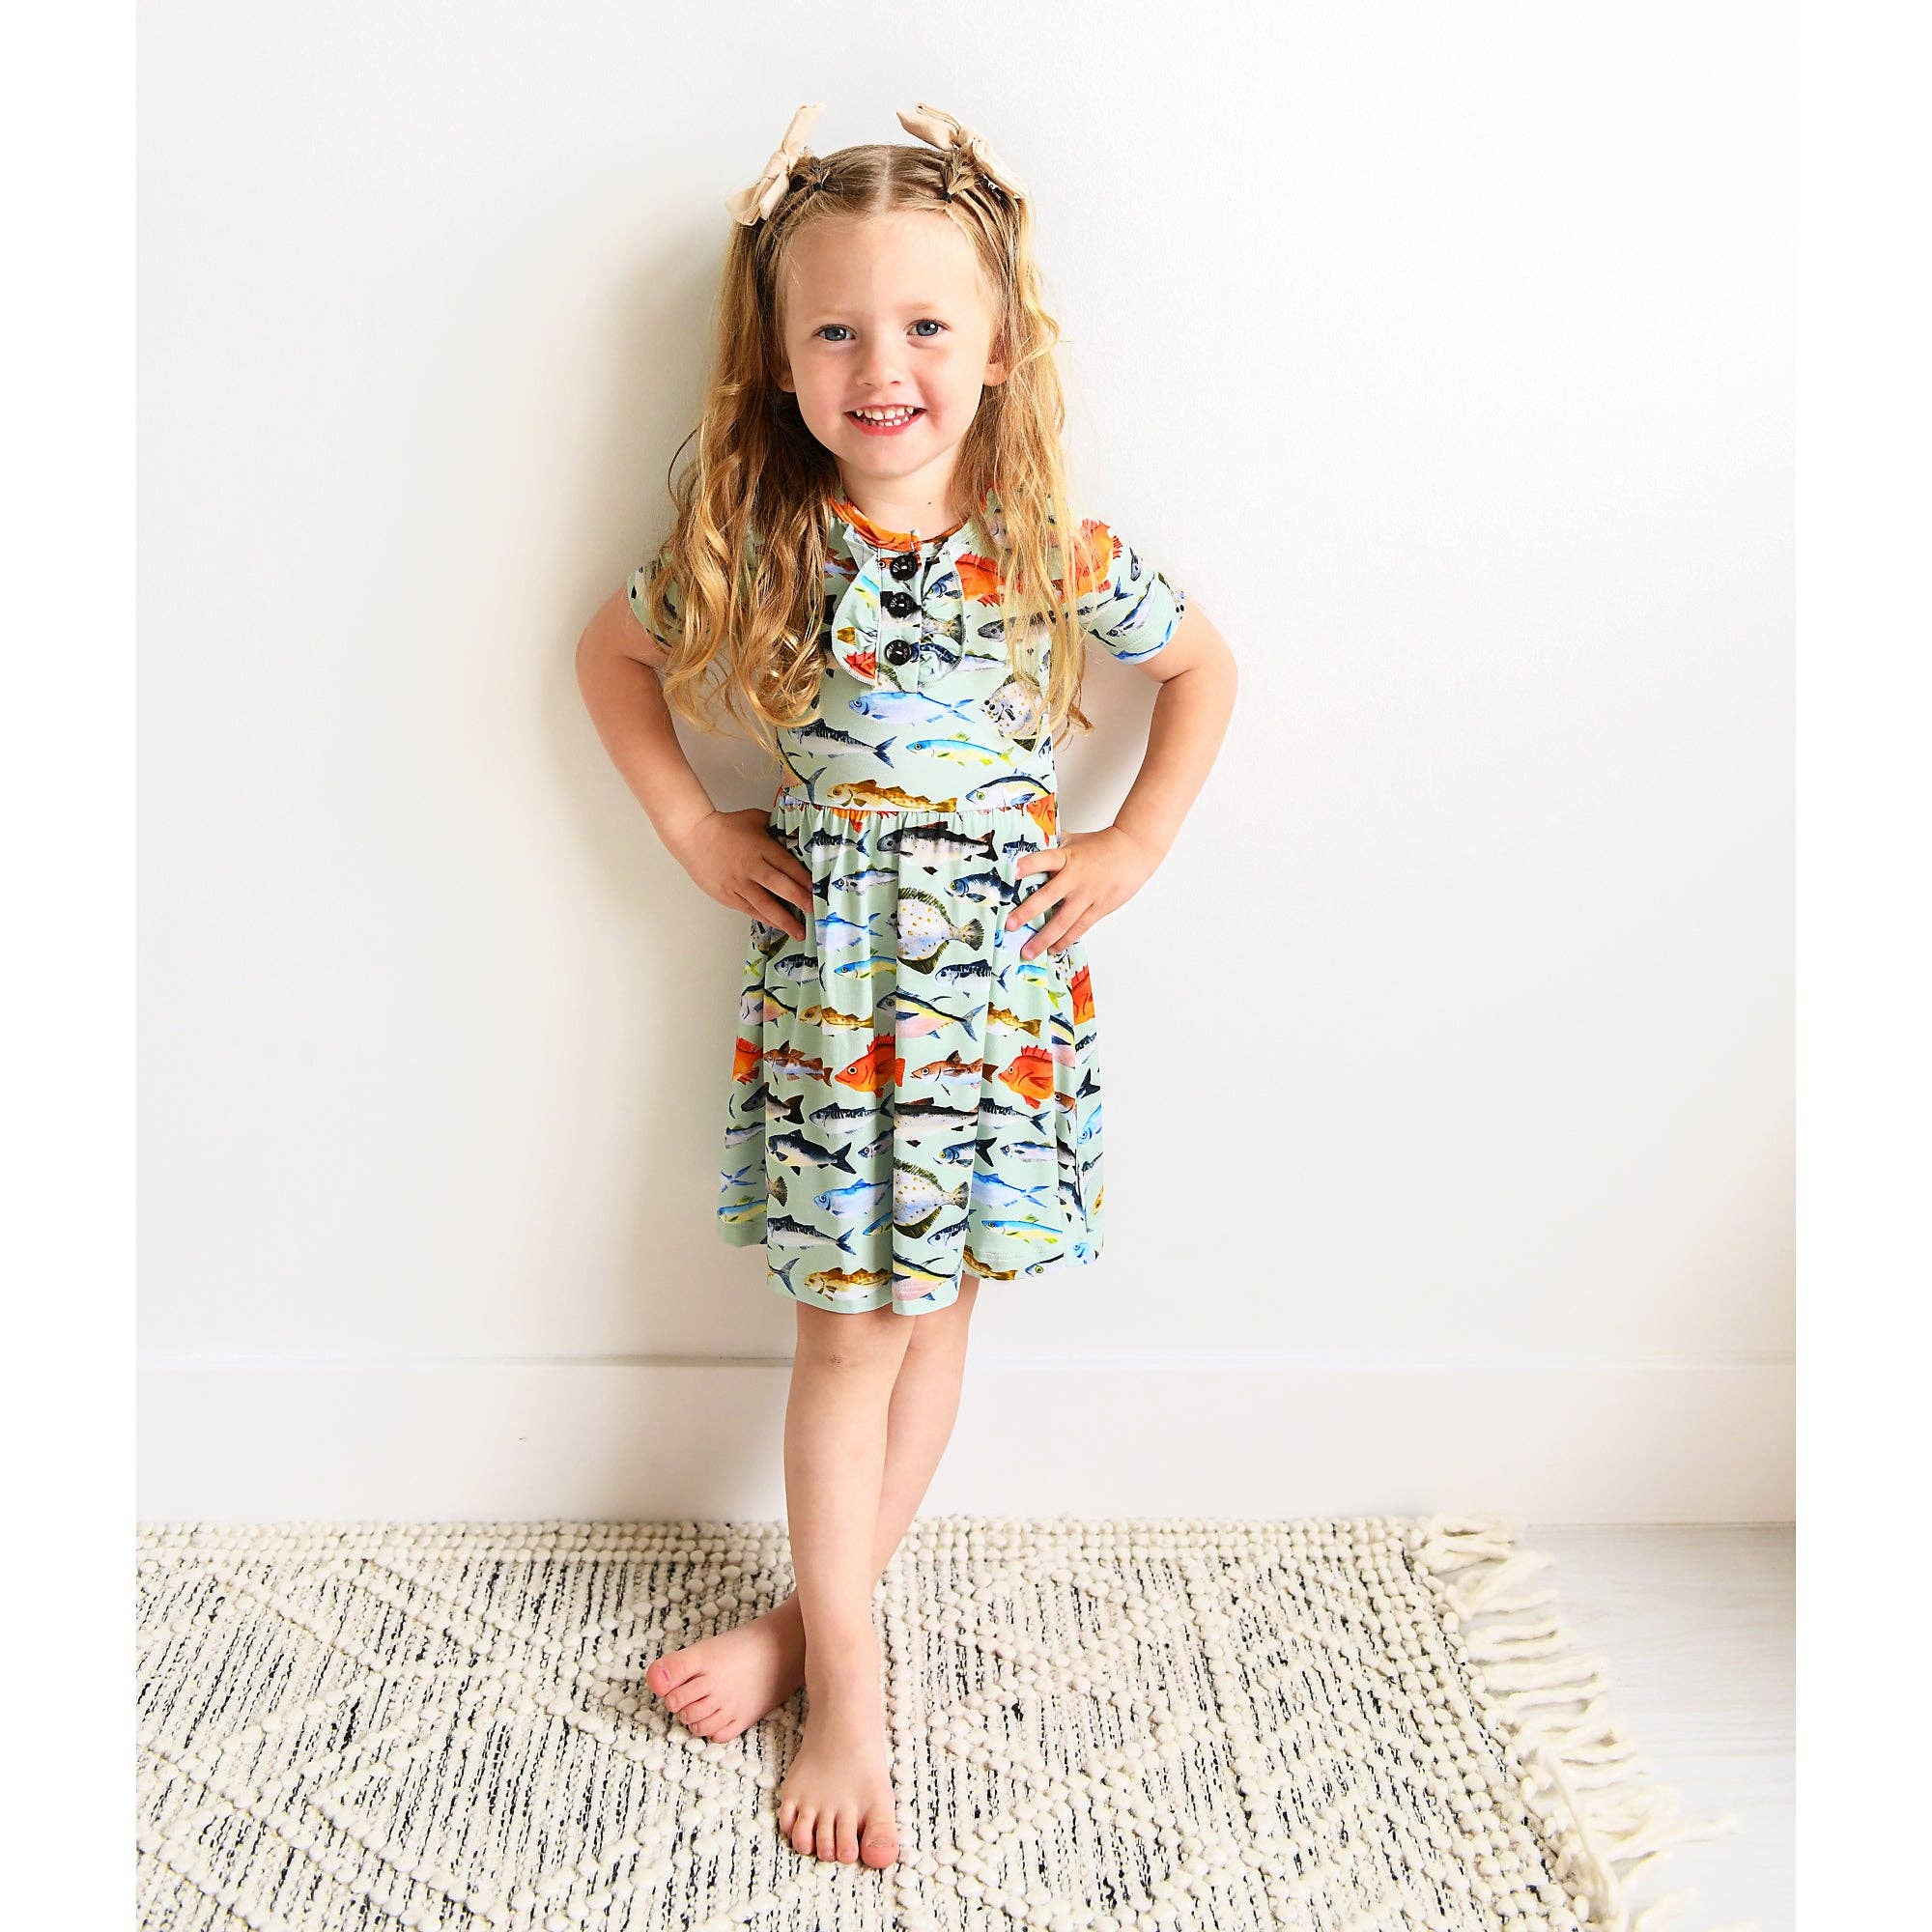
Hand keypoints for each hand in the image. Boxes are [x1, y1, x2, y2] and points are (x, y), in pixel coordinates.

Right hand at [672, 806, 813, 940]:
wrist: (693, 835)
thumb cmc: (727, 826)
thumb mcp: (754, 818)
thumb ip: (775, 826)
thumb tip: (797, 833)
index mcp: (760, 847)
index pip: (787, 864)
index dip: (804, 878)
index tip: (818, 890)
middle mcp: (751, 866)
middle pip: (778, 885)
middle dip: (798, 899)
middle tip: (814, 910)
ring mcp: (738, 883)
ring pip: (764, 904)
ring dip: (783, 919)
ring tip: (799, 932)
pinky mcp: (727, 895)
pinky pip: (749, 909)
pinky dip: (764, 918)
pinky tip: (777, 925)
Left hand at [1005, 823, 1159, 959]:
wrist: (1134, 851)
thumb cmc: (1101, 845)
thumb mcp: (1074, 841)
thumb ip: (1052, 846)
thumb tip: (1027, 843)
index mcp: (1067, 857)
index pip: (1044, 859)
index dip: (1029, 865)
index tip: (1013, 872)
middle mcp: (1076, 877)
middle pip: (1049, 896)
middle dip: (1027, 912)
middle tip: (1010, 926)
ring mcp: (1088, 895)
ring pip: (1064, 920)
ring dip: (1044, 938)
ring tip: (1028, 952)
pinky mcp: (1100, 908)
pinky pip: (1080, 928)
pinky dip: (1066, 940)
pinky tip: (1053, 949)